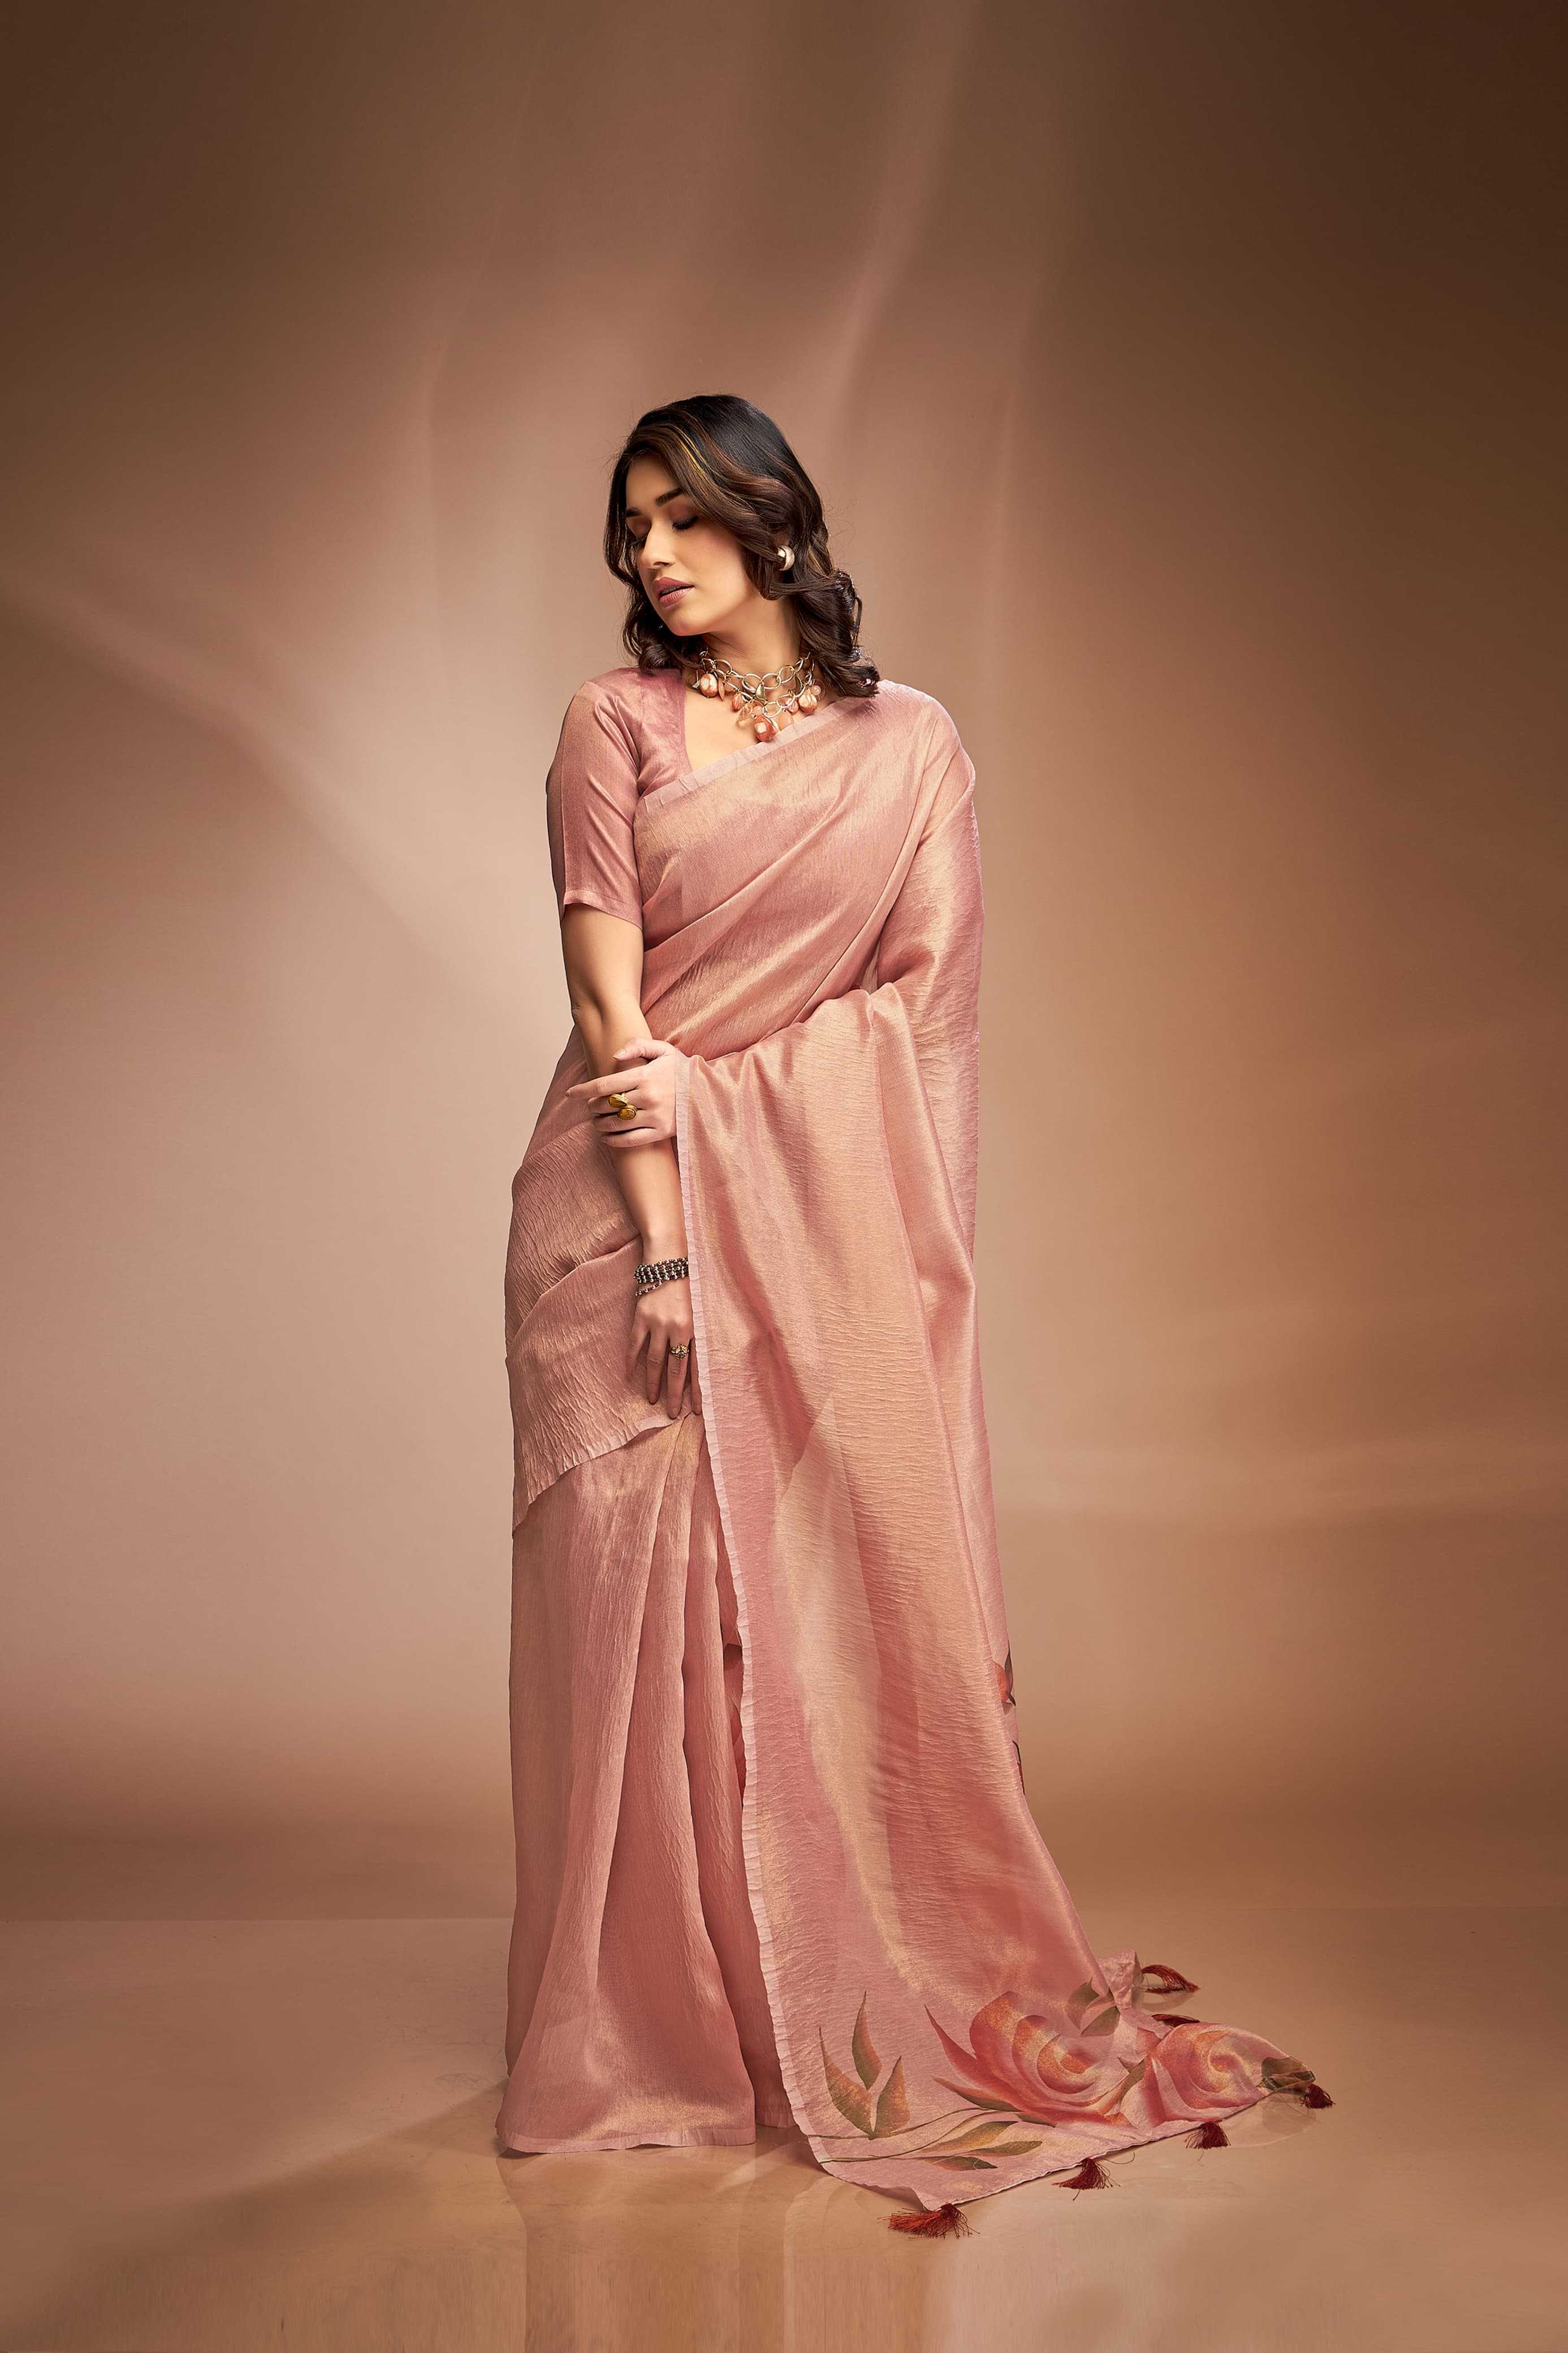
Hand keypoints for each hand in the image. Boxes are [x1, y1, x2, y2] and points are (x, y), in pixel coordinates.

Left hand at [567, 1034, 686, 1147]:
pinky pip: (630, 1140)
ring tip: (597, 1122)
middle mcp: (648, 1096)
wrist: (710, 1092)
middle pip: (607, 1105)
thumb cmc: (682, 1070)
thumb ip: (638, 1045)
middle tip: (590, 1107)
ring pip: (616, 1124)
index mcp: (645, 1075)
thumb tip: (614, 1056)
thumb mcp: (663, 1050)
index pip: (604, 1084)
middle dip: (593, 1107)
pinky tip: (606, 1138)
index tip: (570, 1094)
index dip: (583, 1090)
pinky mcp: (661, 1132)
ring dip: (600, 1124)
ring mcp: (655, 1116)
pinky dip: (614, 1141)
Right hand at [630, 1276, 700, 1418]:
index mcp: (695, 1328)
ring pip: (656, 1362)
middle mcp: (678, 1329)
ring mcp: (658, 1324)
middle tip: (672, 1414)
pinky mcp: (641, 1317)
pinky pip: (635, 1345)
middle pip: (676, 1369)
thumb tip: (695, 1359)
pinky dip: (632, 1361)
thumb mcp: (698, 1308)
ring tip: (652, 1400)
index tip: (696, 1409)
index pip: (698, 1367)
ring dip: (653, 1383)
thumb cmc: (688, 1281)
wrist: (668, 1258)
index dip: (697, 1390)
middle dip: (675, 1394)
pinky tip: (629, 1376)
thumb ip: (696, 1331)